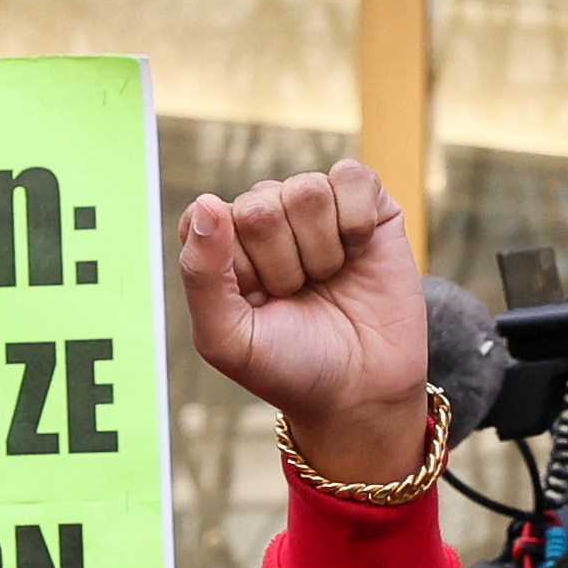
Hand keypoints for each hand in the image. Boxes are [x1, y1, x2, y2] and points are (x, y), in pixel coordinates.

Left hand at [178, 162, 429, 484]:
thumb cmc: (287, 365)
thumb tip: (208, 203)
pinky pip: (351, 176)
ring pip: (306, 191)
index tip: (252, 300)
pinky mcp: (365, 202)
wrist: (360, 390)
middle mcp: (264, 217)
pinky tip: (357, 253)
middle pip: (258, 206)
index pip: (205, 217)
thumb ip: (201, 274)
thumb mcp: (226, 338)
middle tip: (296, 296)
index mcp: (221, 245)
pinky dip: (356, 223)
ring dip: (319, 251)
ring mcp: (314, 207)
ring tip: (325, 280)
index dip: (233, 264)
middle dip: (279, 265)